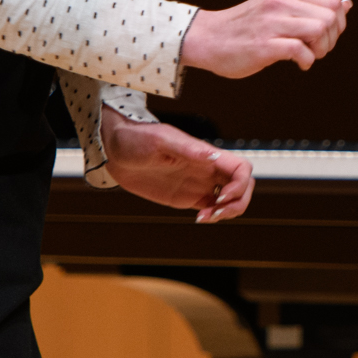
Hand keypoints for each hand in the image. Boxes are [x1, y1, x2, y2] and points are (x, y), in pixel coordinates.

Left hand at [101, 113, 252, 221]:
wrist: (115, 149)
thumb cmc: (136, 138)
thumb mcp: (160, 141)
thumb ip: (186, 150)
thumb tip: (211, 156)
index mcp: (206, 155)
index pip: (241, 169)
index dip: (240, 185)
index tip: (221, 197)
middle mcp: (207, 169)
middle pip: (242, 186)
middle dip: (237, 203)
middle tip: (215, 212)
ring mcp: (198, 183)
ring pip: (230, 200)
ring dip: (226, 213)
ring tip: (205, 218)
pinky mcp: (187, 196)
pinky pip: (211, 208)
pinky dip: (212, 217)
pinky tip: (198, 219)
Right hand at [180, 0, 350, 78]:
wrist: (207, 38)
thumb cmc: (245, 27)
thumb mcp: (280, 8)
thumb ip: (311, 7)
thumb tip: (347, 4)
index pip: (333, 1)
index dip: (338, 22)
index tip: (325, 35)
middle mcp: (281, 3)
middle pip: (330, 17)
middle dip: (331, 38)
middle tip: (317, 48)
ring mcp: (272, 23)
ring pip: (319, 29)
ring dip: (321, 49)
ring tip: (308, 55)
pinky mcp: (264, 45)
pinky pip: (301, 50)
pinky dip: (307, 61)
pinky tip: (299, 63)